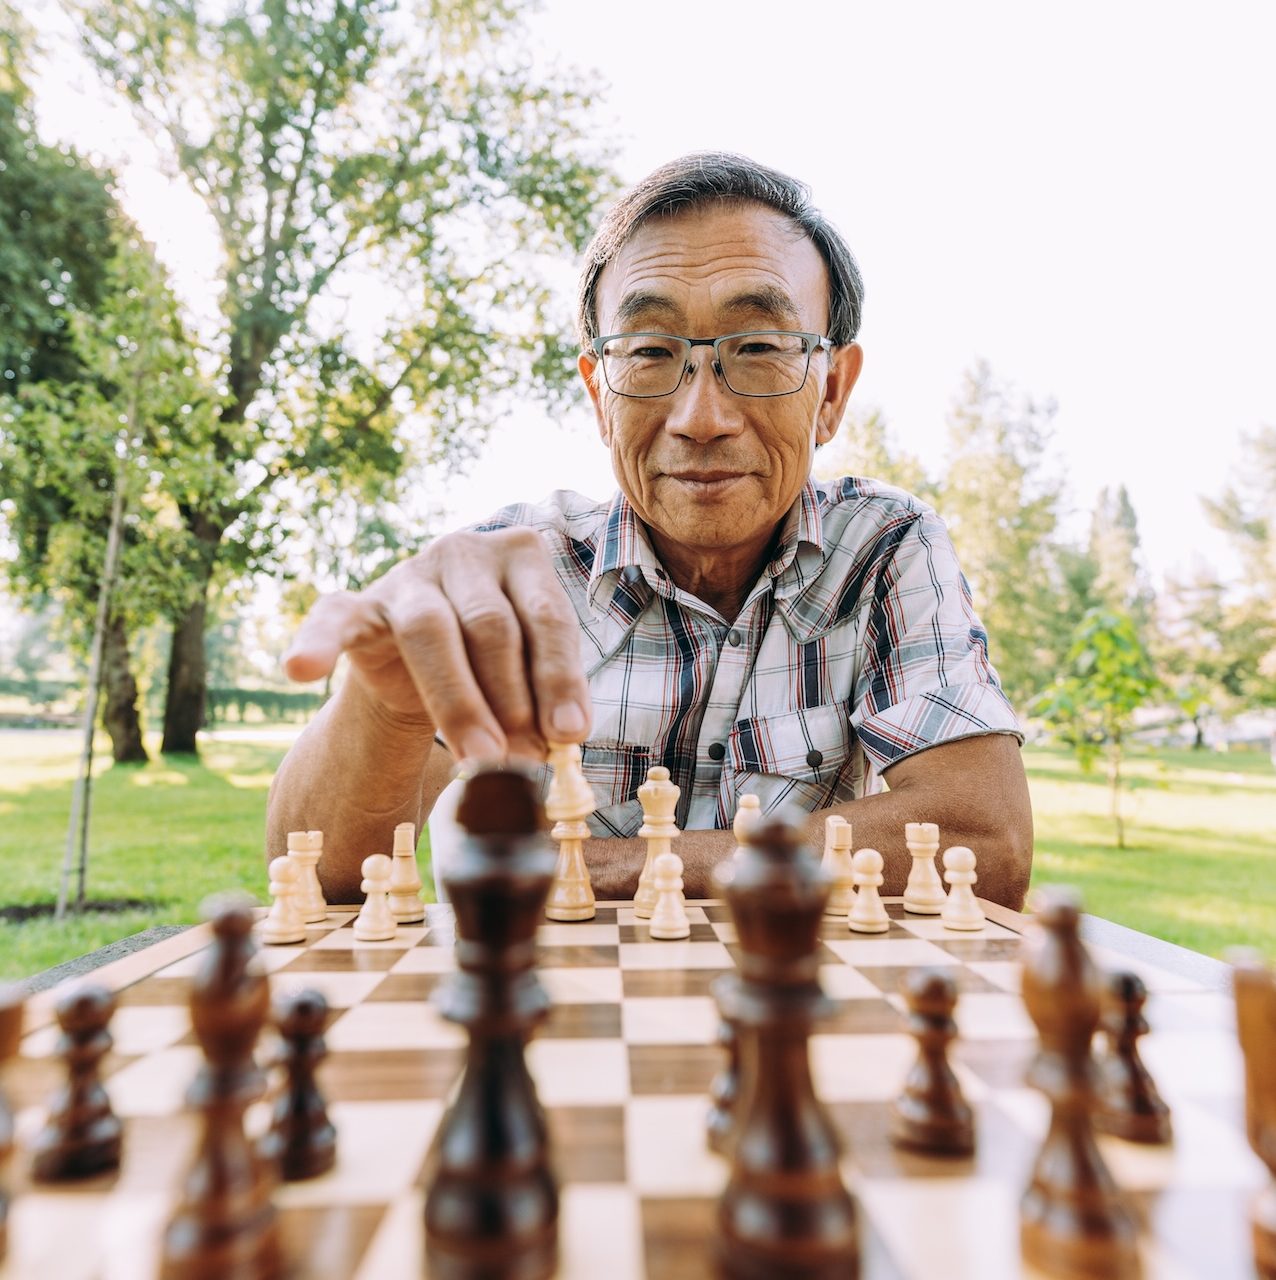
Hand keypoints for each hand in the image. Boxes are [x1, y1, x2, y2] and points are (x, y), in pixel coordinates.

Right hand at [282, 528, 590, 760]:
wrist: (423, 663)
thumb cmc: (495, 662)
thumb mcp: (530, 671)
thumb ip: (547, 695)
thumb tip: (564, 740)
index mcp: (522, 555)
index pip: (548, 617)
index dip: (559, 679)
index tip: (569, 735)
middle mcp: (465, 552)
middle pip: (490, 625)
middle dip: (510, 698)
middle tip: (523, 758)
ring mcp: (407, 576)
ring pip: (431, 629)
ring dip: (458, 702)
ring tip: (480, 757)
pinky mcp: (357, 605)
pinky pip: (333, 620)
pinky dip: (316, 643)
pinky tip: (299, 670)